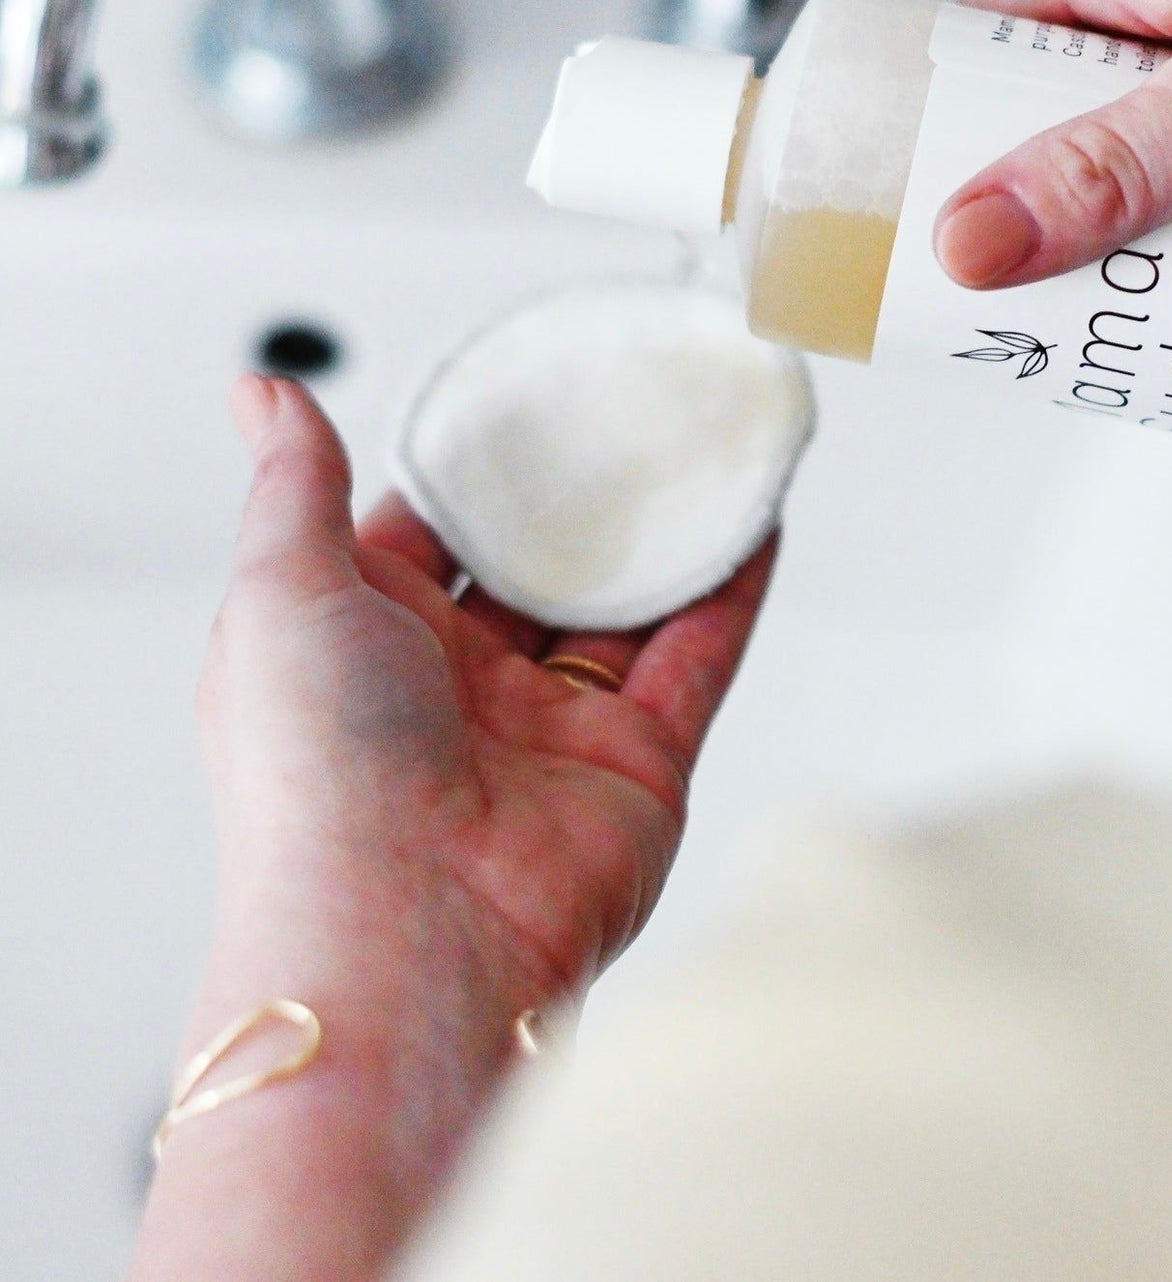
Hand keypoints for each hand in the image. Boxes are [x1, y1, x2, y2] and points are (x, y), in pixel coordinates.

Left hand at [134, 373, 771, 1281]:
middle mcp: (459, 687)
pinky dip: (731, 587)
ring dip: (667, 529)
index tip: (520, 393)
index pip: (424, 534)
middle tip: (629, 407)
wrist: (409, 938)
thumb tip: (260, 389)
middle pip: (536, 566)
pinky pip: (696, 655)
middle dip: (579, 494)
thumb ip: (292, 485)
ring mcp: (554, 726)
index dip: (469, 467)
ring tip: (708, 444)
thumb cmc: (315, 780)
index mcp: (363, 644)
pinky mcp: (638, 763)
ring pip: (627, 605)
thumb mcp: (280, 594)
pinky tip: (755, 519)